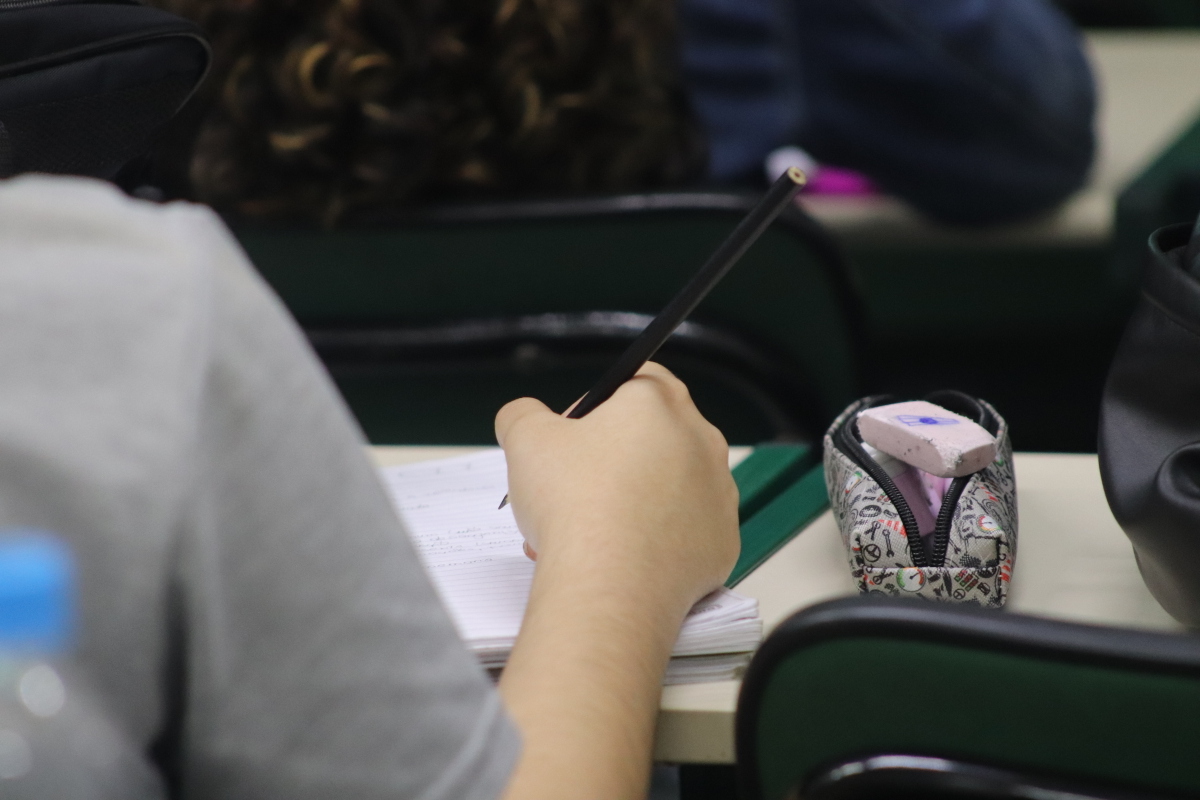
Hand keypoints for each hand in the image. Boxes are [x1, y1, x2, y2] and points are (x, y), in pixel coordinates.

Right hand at [494, 362, 738, 610]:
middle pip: (653, 437)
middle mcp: (701, 441)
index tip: (571, 437)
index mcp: (659, 403)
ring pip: (670, 486)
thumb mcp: (525, 440)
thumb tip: (523, 416)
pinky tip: (622, 555)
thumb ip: (522, 413)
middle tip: (573, 490)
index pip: (637, 380)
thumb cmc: (574, 507)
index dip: (598, 405)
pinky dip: (657, 539)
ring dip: (634, 500)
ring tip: (589, 531)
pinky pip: (686, 531)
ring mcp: (718, 494)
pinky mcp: (722, 542)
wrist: (608, 587)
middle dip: (612, 459)